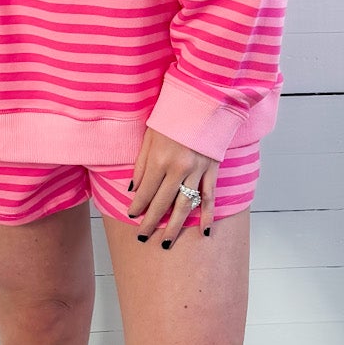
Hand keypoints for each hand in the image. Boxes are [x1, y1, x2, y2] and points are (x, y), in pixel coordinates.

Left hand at [127, 127, 216, 243]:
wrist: (203, 101)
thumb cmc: (172, 116)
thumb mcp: (150, 136)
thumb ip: (141, 164)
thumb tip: (133, 189)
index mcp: (160, 160)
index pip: (145, 192)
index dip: (137, 206)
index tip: (132, 217)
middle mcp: (178, 169)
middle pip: (163, 203)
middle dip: (151, 223)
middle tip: (143, 238)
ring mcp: (197, 171)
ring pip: (185, 205)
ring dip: (175, 226)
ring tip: (166, 243)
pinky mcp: (212, 170)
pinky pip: (209, 196)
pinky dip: (207, 214)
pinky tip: (203, 230)